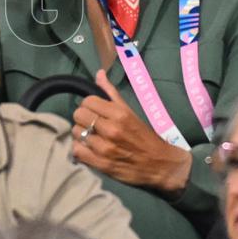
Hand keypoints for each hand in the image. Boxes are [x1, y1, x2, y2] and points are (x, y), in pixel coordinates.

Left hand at [71, 71, 192, 192]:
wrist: (161, 165)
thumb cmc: (145, 136)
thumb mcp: (130, 111)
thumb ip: (111, 92)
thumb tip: (99, 73)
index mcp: (119, 114)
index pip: (87, 101)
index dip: (89, 105)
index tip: (95, 111)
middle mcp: (111, 130)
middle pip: (79, 115)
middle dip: (83, 118)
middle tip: (92, 123)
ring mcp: (105, 148)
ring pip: (76, 132)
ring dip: (82, 133)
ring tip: (92, 136)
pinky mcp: (101, 165)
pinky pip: (77, 151)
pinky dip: (80, 149)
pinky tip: (89, 148)